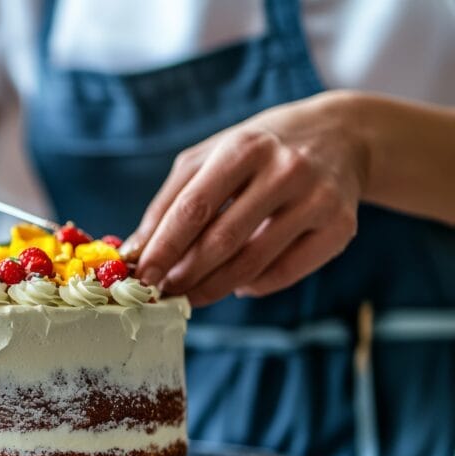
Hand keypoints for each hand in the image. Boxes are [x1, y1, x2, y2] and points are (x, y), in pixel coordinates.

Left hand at [124, 91, 368, 305]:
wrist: (343, 136)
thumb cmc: (259, 151)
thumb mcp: (212, 157)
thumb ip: (171, 201)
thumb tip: (137, 251)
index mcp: (244, 148)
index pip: (194, 207)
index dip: (164, 246)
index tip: (142, 273)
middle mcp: (285, 170)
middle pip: (223, 239)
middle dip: (186, 273)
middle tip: (163, 291)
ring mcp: (317, 200)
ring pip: (253, 262)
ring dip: (213, 287)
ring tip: (190, 295)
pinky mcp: (340, 227)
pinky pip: (285, 272)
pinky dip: (253, 285)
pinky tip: (237, 285)